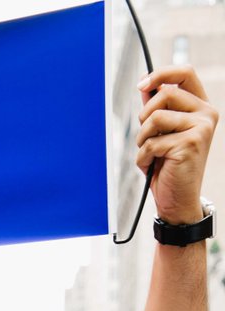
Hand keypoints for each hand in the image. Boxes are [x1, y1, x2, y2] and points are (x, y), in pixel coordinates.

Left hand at [136, 66, 217, 224]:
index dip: (161, 73)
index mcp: (201, 107)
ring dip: (142, 138)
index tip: (142, 84)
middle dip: (145, 115)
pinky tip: (152, 166)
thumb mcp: (161, 133)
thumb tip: (146, 84)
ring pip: (155, 118)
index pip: (185, 73)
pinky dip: (143, 157)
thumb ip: (156, 108)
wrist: (178, 201)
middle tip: (145, 136)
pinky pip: (152, 142)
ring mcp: (201, 128)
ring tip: (149, 153)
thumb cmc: (169, 168)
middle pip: (165, 93)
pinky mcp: (189, 144)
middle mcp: (206, 114)